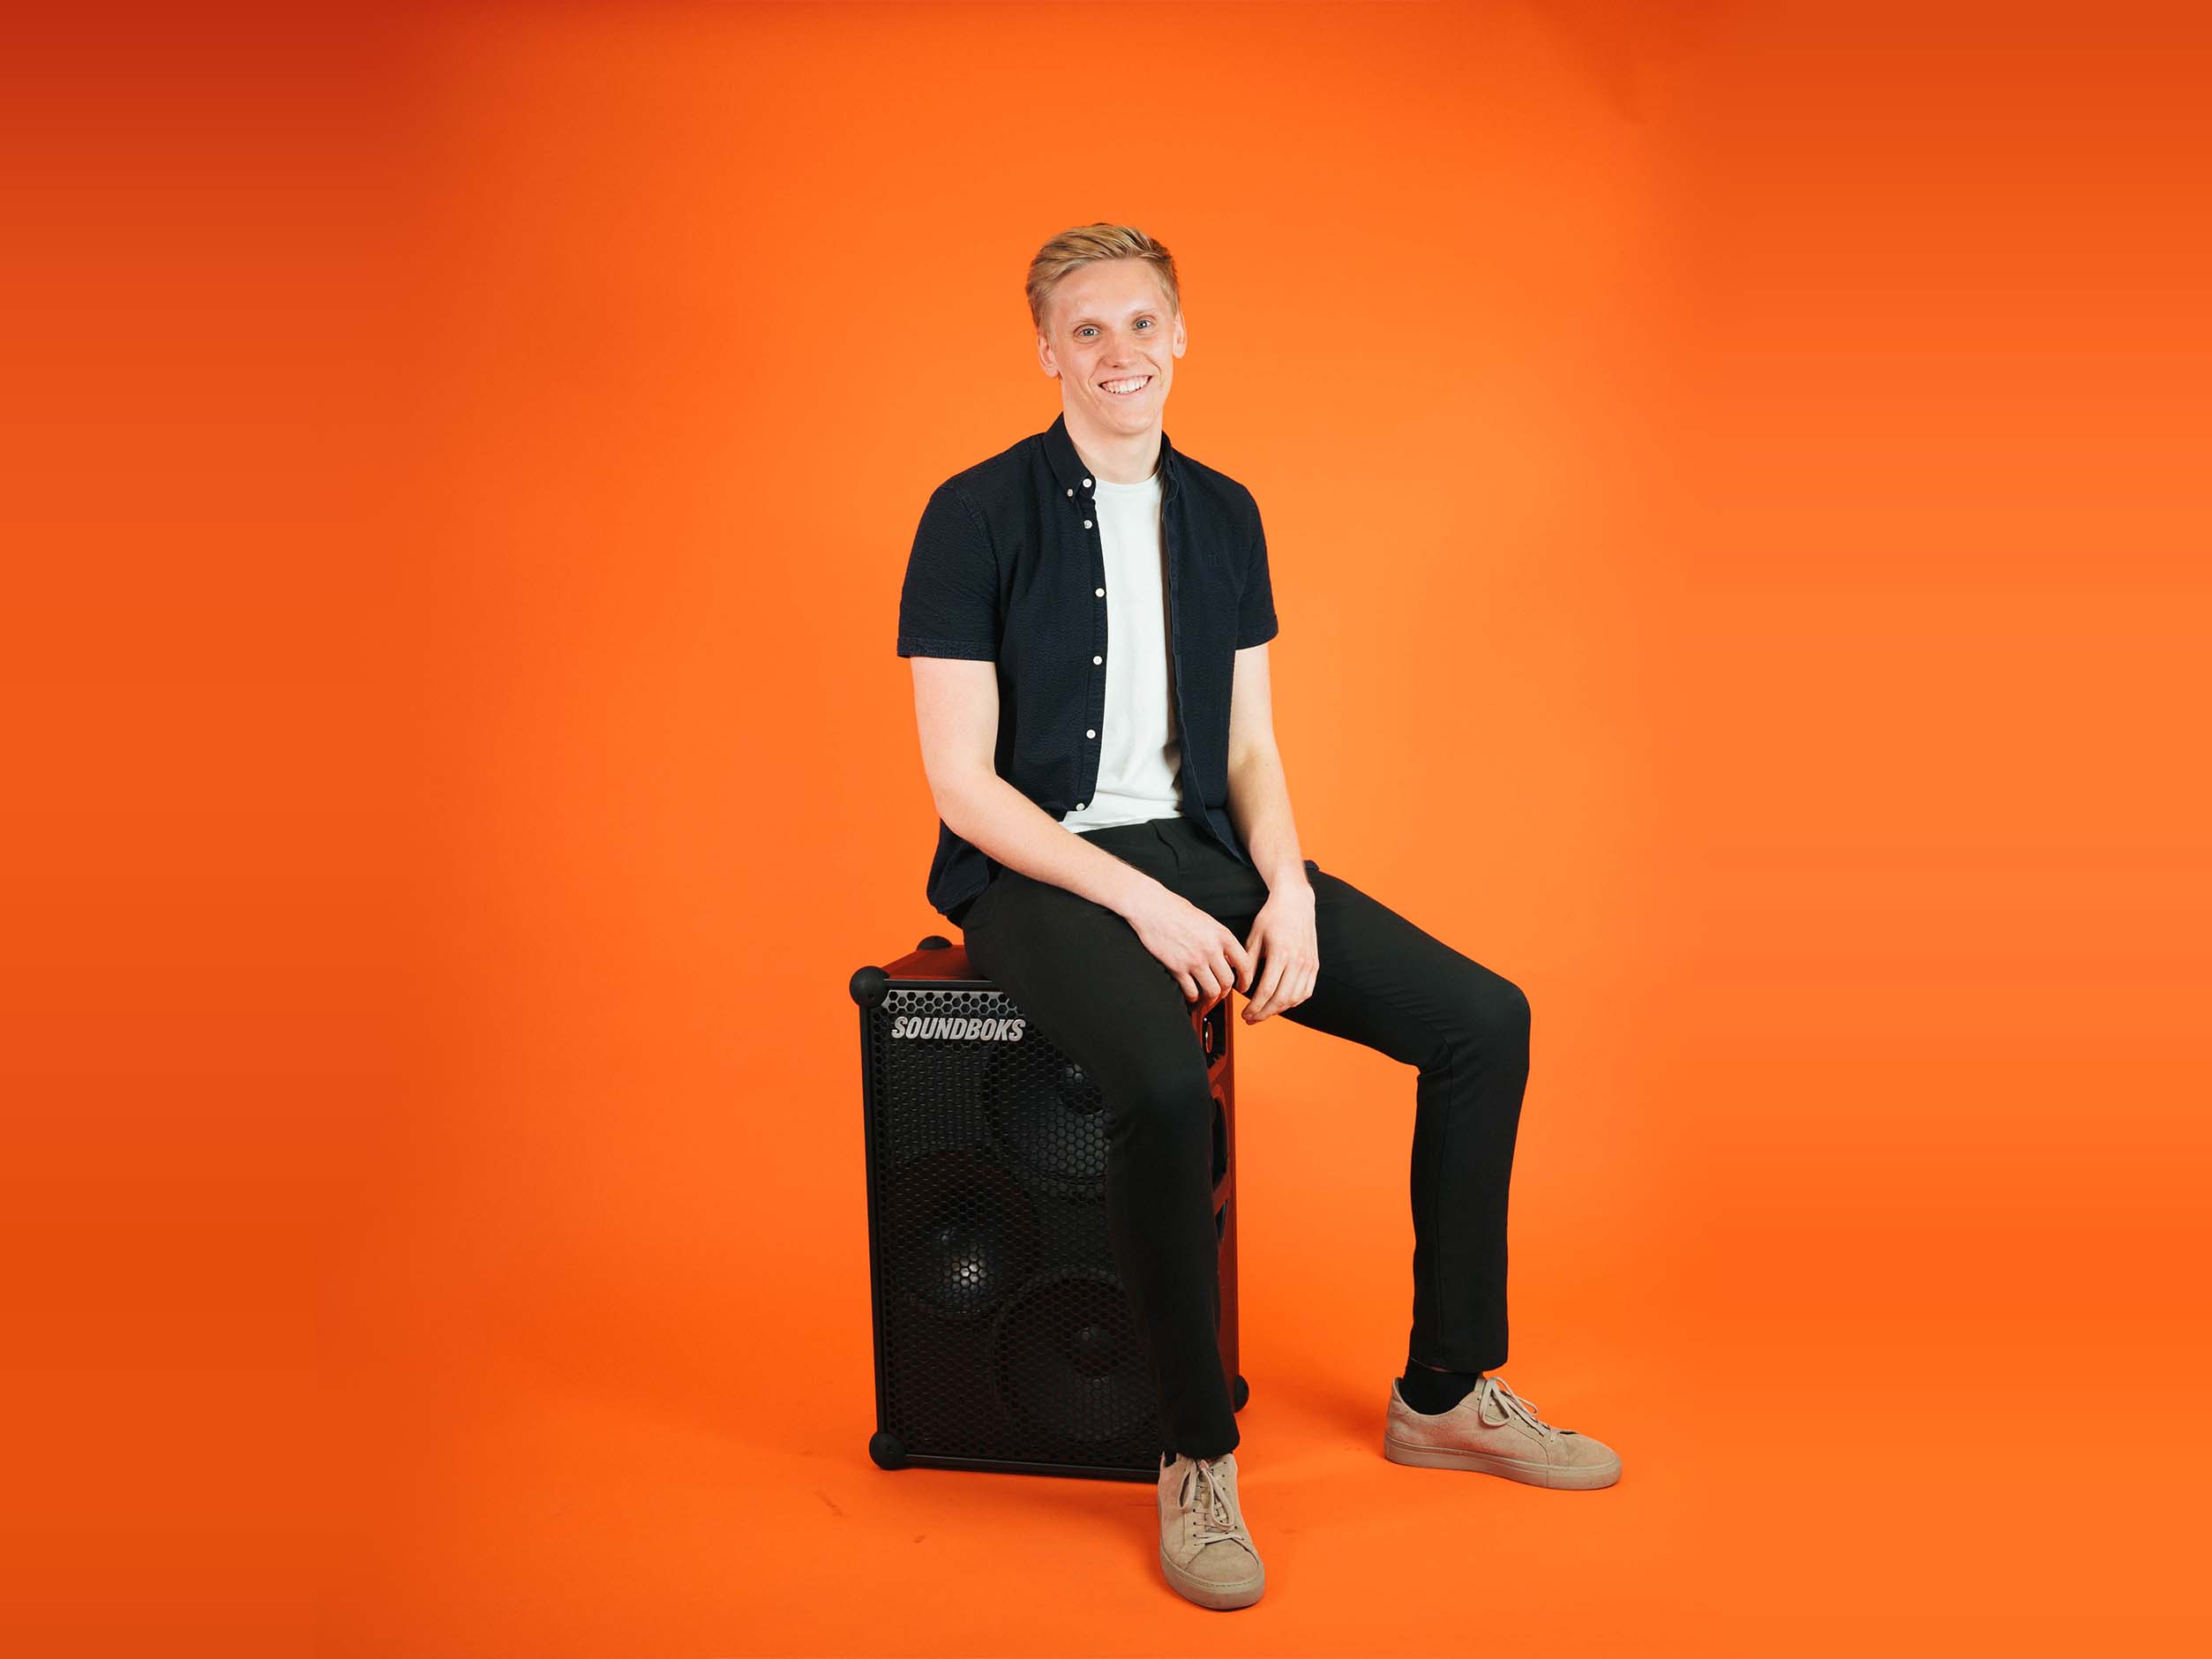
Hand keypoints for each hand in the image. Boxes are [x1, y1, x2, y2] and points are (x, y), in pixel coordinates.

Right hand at [1125, 883, 1253, 1007]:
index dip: (1246, 980)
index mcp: (1222, 935)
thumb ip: (1219, 939)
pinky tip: (1190, 995)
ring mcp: (1194, 959)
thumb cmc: (1175, 909)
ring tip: (1205, 999)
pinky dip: (1192, 998)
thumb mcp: (1206, 921)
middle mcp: (1211, 949)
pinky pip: (1191, 991)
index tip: (1242, 986)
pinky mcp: (1177, 968)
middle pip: (1228, 982)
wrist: (1151, 907)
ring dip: (1210, 999)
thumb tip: (1227, 957)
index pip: (1244, 964)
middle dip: (1225, 993)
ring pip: (1211, 990)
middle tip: (1220, 995)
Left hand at [1239, 879, 1317, 1022]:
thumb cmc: (1272, 918)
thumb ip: (1248, 964)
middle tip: (1250, 1019)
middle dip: (1264, 1013)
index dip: (1255, 1007)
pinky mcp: (1314, 965)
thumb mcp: (1254, 937)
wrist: (1296, 903)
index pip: (1267, 990)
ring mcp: (1308, 964)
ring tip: (1263, 1013)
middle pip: (1282, 999)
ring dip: (1278, 1010)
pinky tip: (1281, 1004)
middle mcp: (1297, 961)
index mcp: (1280, 953)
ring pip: (1295, 998)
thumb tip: (1242, 988)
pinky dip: (1293, 1002)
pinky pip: (1306, 992)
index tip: (1244, 1013)